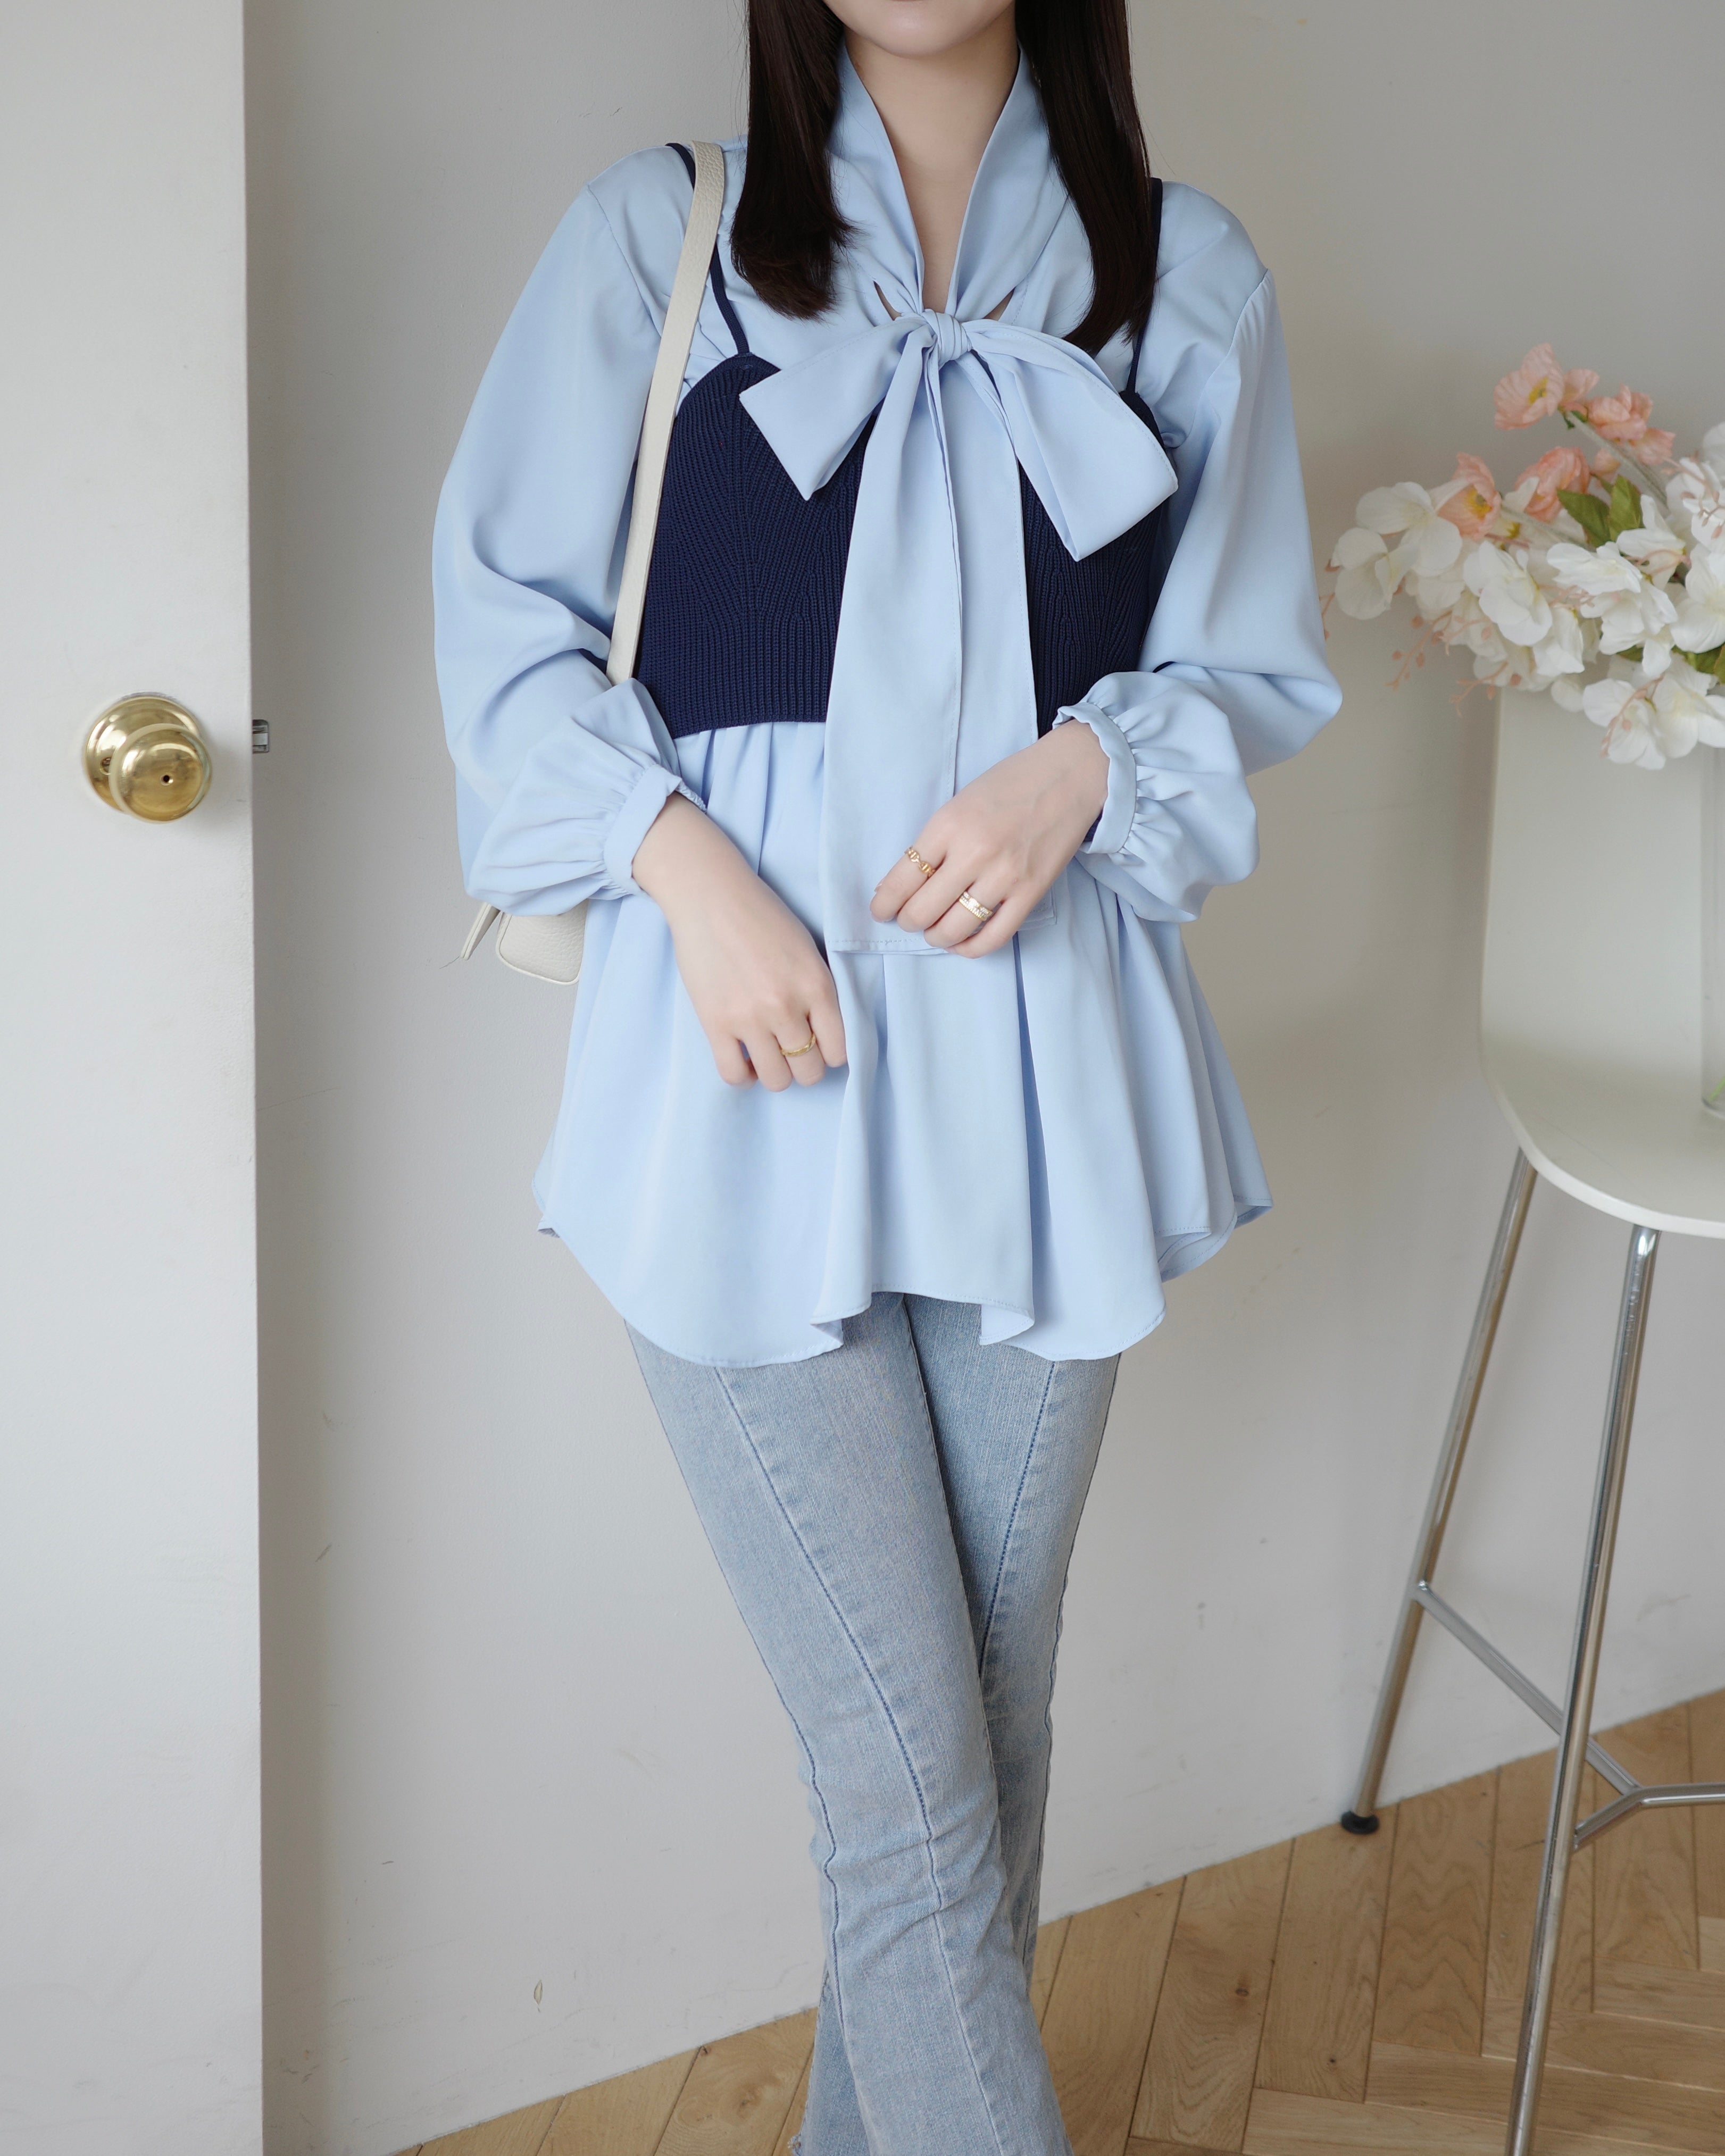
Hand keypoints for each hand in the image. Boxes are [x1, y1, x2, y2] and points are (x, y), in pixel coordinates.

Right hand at [633, 794, 845, 1088]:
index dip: (831, 1054)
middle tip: (792, 1050)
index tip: (820, 1046)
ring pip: (776, 1080)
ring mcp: (749, 1018)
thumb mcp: (807, 950)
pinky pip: (733, 1075)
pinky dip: (743, 1076)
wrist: (710, 895)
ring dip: (775, 1073)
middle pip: (809, 1071)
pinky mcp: (715, 1023)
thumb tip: (824, 1035)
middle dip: (804, 1066)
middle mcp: (787, 1007)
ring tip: (767, 1055)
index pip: (840, 1051)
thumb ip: (818, 991)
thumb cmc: (762, 916)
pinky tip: (743, 1059)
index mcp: (817, 986)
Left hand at [869, 720, 1109, 955]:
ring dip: (936, 937)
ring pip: (954, 929)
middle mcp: (974, 853)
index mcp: (949, 825)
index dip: (884, 903)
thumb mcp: (959, 803)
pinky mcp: (1031, 893)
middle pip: (922, 910)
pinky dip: (971, 947)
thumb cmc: (1010, 785)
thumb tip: (895, 886)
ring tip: (934, 930)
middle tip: (908, 918)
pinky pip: (993, 937)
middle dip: (908, 921)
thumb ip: (932, 843)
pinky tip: (962, 942)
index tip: (881, 910)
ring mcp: (1004, 876)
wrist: (1069, 776)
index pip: (902, 879)